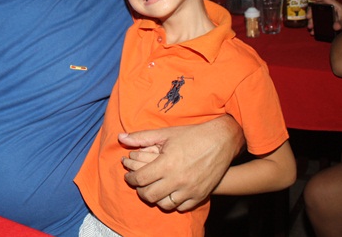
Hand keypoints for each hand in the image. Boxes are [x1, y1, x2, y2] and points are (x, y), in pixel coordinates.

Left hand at [119, 116, 243, 211]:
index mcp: (166, 164)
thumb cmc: (191, 135)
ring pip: (165, 204)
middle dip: (140, 191)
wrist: (221, 141)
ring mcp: (189, 190)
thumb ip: (141, 137)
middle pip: (149, 195)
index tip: (129, 177)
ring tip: (153, 190)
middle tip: (139, 185)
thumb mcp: (165, 133)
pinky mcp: (200, 195)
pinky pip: (181, 207)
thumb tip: (121, 138)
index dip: (130, 179)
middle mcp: (177, 180)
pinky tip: (169, 194)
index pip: (140, 179)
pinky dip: (173, 203)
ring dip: (156, 199)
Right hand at [308, 0, 341, 31]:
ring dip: (311, 20)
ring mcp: (323, 13)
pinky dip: (314, 26)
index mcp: (334, 5)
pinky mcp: (322, 18)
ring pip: (315, 14)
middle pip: (317, 7)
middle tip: (308, 17)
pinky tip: (312, 30)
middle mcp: (327, 7)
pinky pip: (316, 21)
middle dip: (311, 11)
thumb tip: (335, 27)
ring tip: (310, 26)